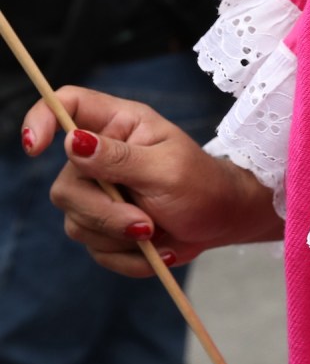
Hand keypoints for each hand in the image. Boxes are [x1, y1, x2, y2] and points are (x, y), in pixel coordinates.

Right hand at [22, 86, 281, 275]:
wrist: (220, 220)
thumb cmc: (202, 183)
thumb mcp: (168, 168)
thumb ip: (119, 158)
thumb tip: (71, 141)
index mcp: (118, 124)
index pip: (67, 104)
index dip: (42, 119)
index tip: (35, 148)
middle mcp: (100, 155)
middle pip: (66, 185)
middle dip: (104, 213)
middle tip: (146, 224)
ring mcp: (97, 193)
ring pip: (76, 222)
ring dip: (119, 237)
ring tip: (157, 231)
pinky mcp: (102, 227)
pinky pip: (95, 249)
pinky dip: (127, 258)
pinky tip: (157, 250)